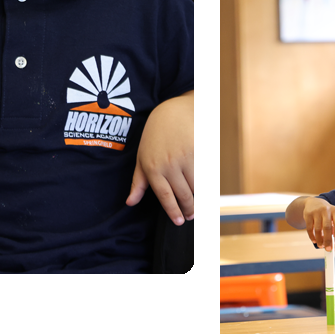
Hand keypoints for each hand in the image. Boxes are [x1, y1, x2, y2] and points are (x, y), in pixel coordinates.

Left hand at [126, 91, 193, 224]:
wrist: (172, 112)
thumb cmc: (154, 135)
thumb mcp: (141, 158)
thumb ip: (138, 182)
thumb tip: (131, 202)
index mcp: (152, 168)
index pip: (165, 196)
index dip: (173, 211)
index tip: (179, 221)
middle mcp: (168, 165)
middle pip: (182, 194)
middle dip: (187, 209)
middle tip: (190, 216)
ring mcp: (184, 159)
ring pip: (194, 186)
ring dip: (197, 199)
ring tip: (197, 207)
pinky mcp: (197, 152)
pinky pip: (202, 174)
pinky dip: (203, 185)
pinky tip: (202, 190)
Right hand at [302, 197, 334, 250]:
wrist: (313, 203)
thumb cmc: (326, 214)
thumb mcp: (332, 218)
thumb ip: (334, 231)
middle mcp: (326, 209)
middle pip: (327, 227)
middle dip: (328, 239)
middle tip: (328, 249)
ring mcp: (316, 211)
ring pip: (318, 229)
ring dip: (320, 239)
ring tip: (321, 246)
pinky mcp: (308, 214)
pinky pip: (309, 228)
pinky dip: (312, 236)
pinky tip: (314, 240)